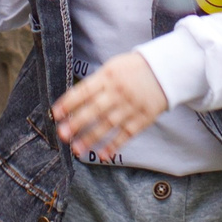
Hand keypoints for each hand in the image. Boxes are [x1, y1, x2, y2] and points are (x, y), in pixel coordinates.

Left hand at [54, 52, 169, 159]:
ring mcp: (131, 106)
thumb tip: (74, 101)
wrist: (166, 70)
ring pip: (108, 125)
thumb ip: (96, 82)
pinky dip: (114, 145)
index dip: (69, 103)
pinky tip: (102, 155)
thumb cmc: (135, 68)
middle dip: (76, 123)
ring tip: (76, 149)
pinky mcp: (143, 118)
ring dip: (91, 138)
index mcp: (108, 76)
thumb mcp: (113, 67)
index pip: (84, 91)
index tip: (55, 114)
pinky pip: (126, 134)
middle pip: (94, 110)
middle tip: (61, 134)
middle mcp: (118, 92)